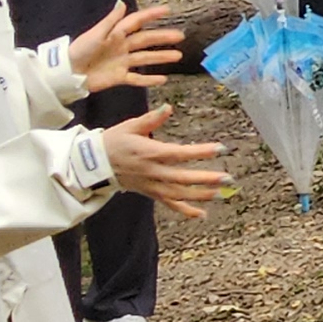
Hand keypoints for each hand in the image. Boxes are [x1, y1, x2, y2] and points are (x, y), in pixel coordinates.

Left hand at [69, 2, 186, 91]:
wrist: (68, 74)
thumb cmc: (79, 51)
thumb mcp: (95, 33)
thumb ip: (111, 20)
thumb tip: (122, 3)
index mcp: (115, 34)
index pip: (137, 22)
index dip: (151, 15)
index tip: (167, 10)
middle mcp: (121, 46)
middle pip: (146, 40)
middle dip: (163, 38)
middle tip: (180, 36)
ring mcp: (122, 62)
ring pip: (146, 58)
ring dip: (162, 57)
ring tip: (178, 55)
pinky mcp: (119, 77)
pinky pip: (137, 78)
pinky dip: (150, 79)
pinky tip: (163, 79)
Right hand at [102, 104, 232, 217]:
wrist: (94, 164)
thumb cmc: (114, 141)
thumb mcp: (131, 126)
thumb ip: (152, 118)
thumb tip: (168, 107)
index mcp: (150, 152)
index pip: (180, 153)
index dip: (201, 152)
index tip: (220, 148)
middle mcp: (153, 171)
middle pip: (183, 178)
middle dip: (206, 179)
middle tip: (228, 178)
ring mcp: (152, 185)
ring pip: (179, 194)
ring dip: (201, 195)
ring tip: (221, 194)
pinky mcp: (150, 193)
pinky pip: (169, 204)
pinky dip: (185, 210)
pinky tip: (202, 214)